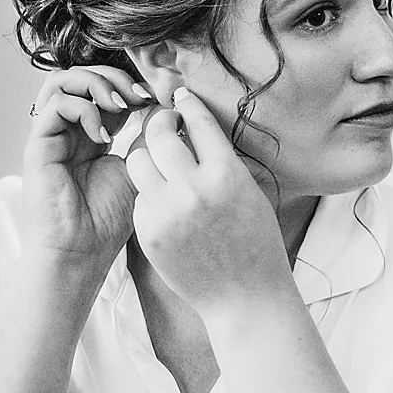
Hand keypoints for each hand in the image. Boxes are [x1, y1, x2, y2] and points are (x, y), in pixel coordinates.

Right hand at [23, 66, 156, 264]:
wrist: (82, 253)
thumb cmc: (108, 219)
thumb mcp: (140, 171)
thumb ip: (148, 138)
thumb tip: (166, 107)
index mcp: (93, 134)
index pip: (105, 88)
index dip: (131, 84)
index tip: (158, 98)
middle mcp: (69, 130)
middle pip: (81, 75)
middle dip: (115, 77)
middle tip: (141, 95)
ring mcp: (52, 136)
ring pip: (62, 80)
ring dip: (97, 84)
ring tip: (122, 106)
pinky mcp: (38, 146)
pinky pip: (55, 105)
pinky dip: (84, 110)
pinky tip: (103, 135)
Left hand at [124, 88, 293, 313]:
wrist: (244, 295)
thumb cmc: (255, 244)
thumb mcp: (249, 194)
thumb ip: (220, 163)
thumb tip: (194, 130)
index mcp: (227, 175)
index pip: (199, 122)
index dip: (187, 104)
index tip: (180, 97)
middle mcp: (194, 189)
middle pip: (160, 135)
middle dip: (160, 123)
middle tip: (163, 123)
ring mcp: (167, 212)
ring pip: (137, 162)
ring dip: (146, 155)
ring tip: (156, 161)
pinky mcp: (148, 233)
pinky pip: (139, 198)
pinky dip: (149, 195)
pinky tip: (164, 203)